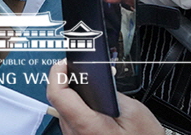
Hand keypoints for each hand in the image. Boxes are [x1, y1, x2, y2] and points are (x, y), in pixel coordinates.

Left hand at [46, 60, 162, 134]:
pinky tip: (101, 113)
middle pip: (60, 100)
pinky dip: (84, 112)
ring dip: (80, 100)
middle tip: (90, 77)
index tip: (67, 64)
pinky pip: (73, 122)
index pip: (57, 93)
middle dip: (74, 85)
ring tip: (100, 99)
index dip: (59, 72)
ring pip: (66, 111)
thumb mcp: (134, 112)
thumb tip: (97, 79)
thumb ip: (111, 92)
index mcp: (87, 125)